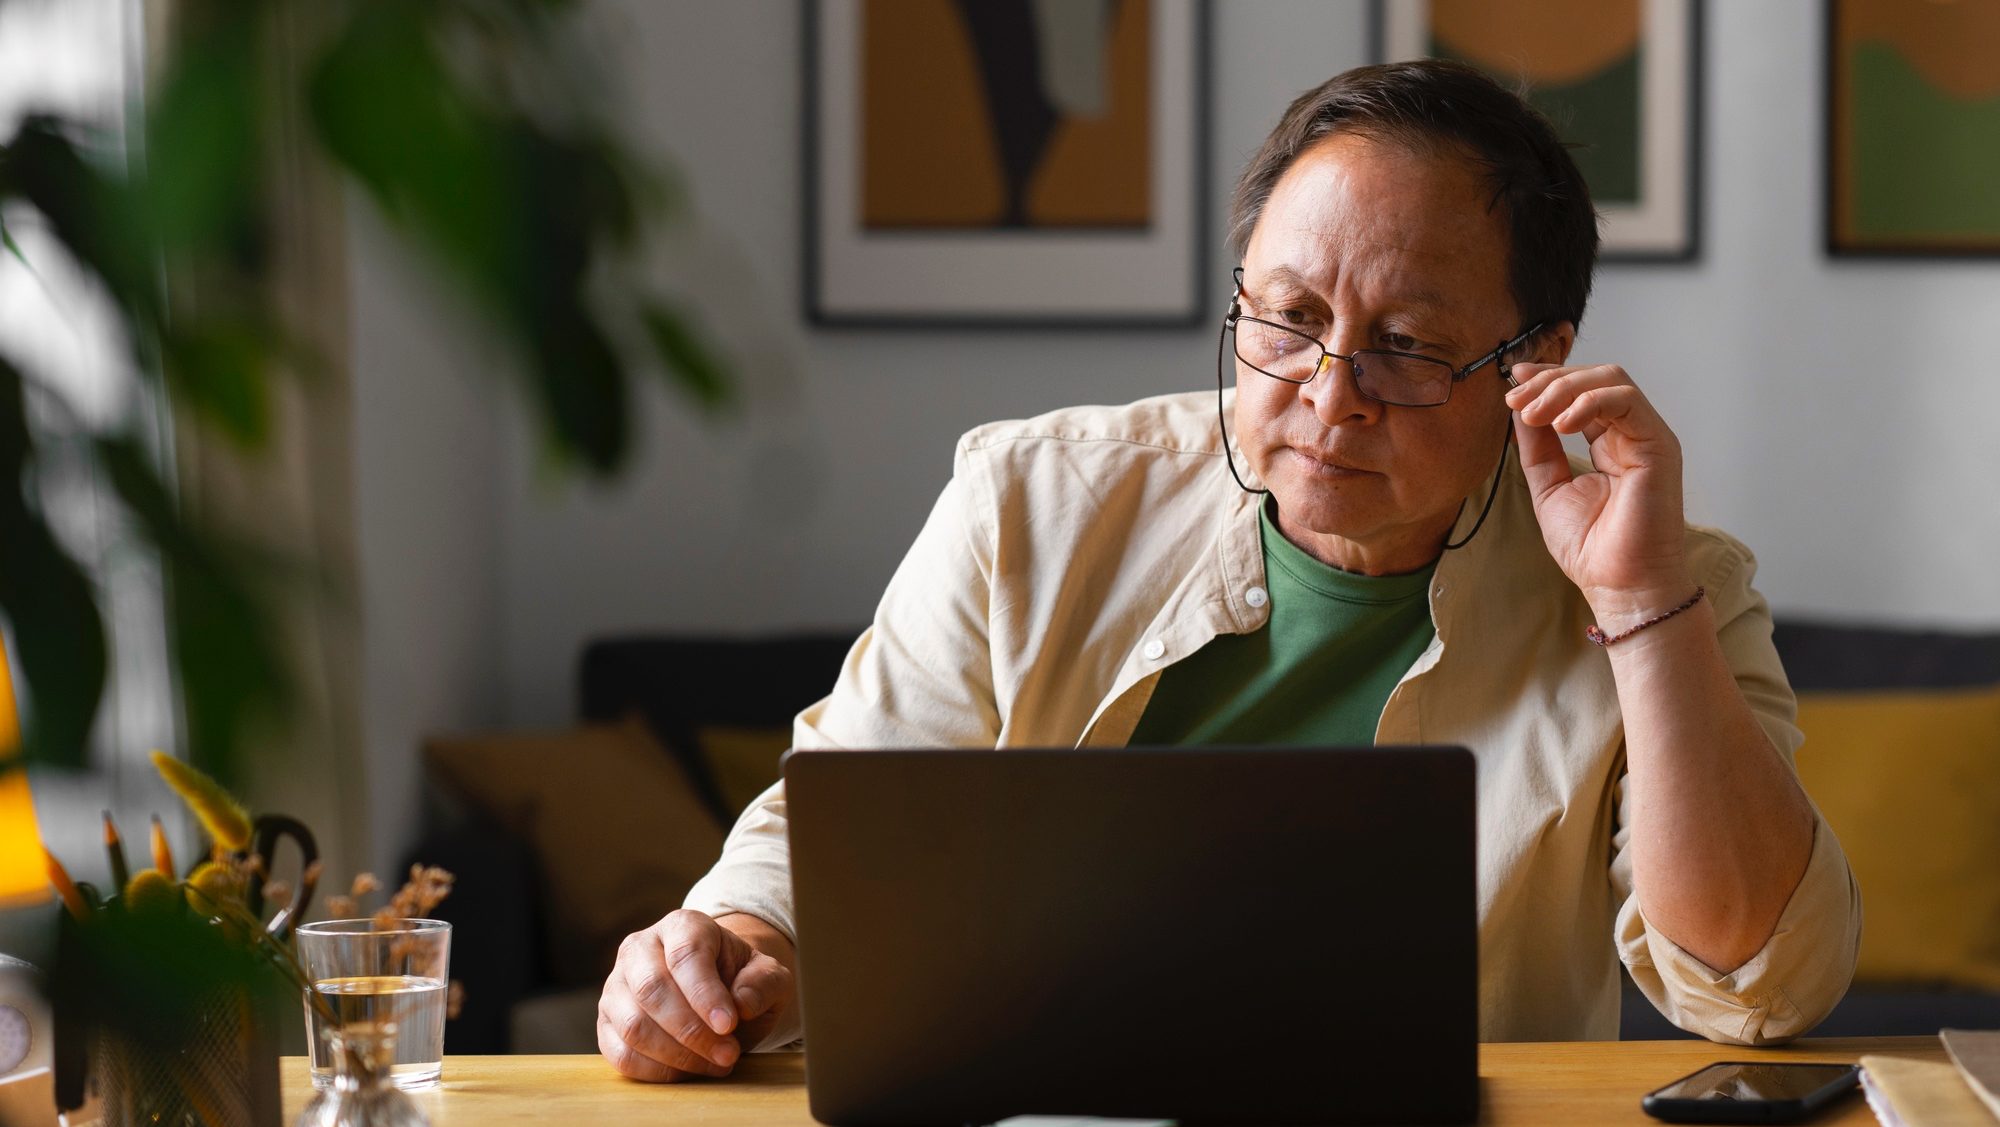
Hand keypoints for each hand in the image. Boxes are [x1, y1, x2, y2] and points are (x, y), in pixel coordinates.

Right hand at [598, 909, 796, 1081]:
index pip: (685, 955)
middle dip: (691, 1031)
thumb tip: (741, 1004)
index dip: (705, 994)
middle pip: (652, 990)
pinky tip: (686, 1072)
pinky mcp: (607, 1022)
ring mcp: (617, 985)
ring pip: (633, 1025)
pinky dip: (655, 1071)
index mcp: (683, 926)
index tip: (729, 1026)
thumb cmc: (742, 981)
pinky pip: (620, 1053)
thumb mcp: (769, 976)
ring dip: (676, 1056)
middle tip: (727, 1055)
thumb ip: (763, 983)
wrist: (717, 994)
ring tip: (714, 1064)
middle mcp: (640, 948)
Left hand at [1504, 362, 1692, 629]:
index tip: (1513, 382)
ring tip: (1533, 414)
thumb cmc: (1591, 548)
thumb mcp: (1549, 487)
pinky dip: (1589, 402)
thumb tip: (1520, 410)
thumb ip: (1537, 449)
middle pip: (1595, 378)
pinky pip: (1626, 401)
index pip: (1581, 393)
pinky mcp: (1658, 445)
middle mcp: (1630, 435)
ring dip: (1564, 389)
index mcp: (1608, 444)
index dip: (1547, 380)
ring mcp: (1646, 437)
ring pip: (1611, 380)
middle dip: (1549, 381)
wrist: (1620, 585)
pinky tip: (1561, 423)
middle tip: (1516, 399)